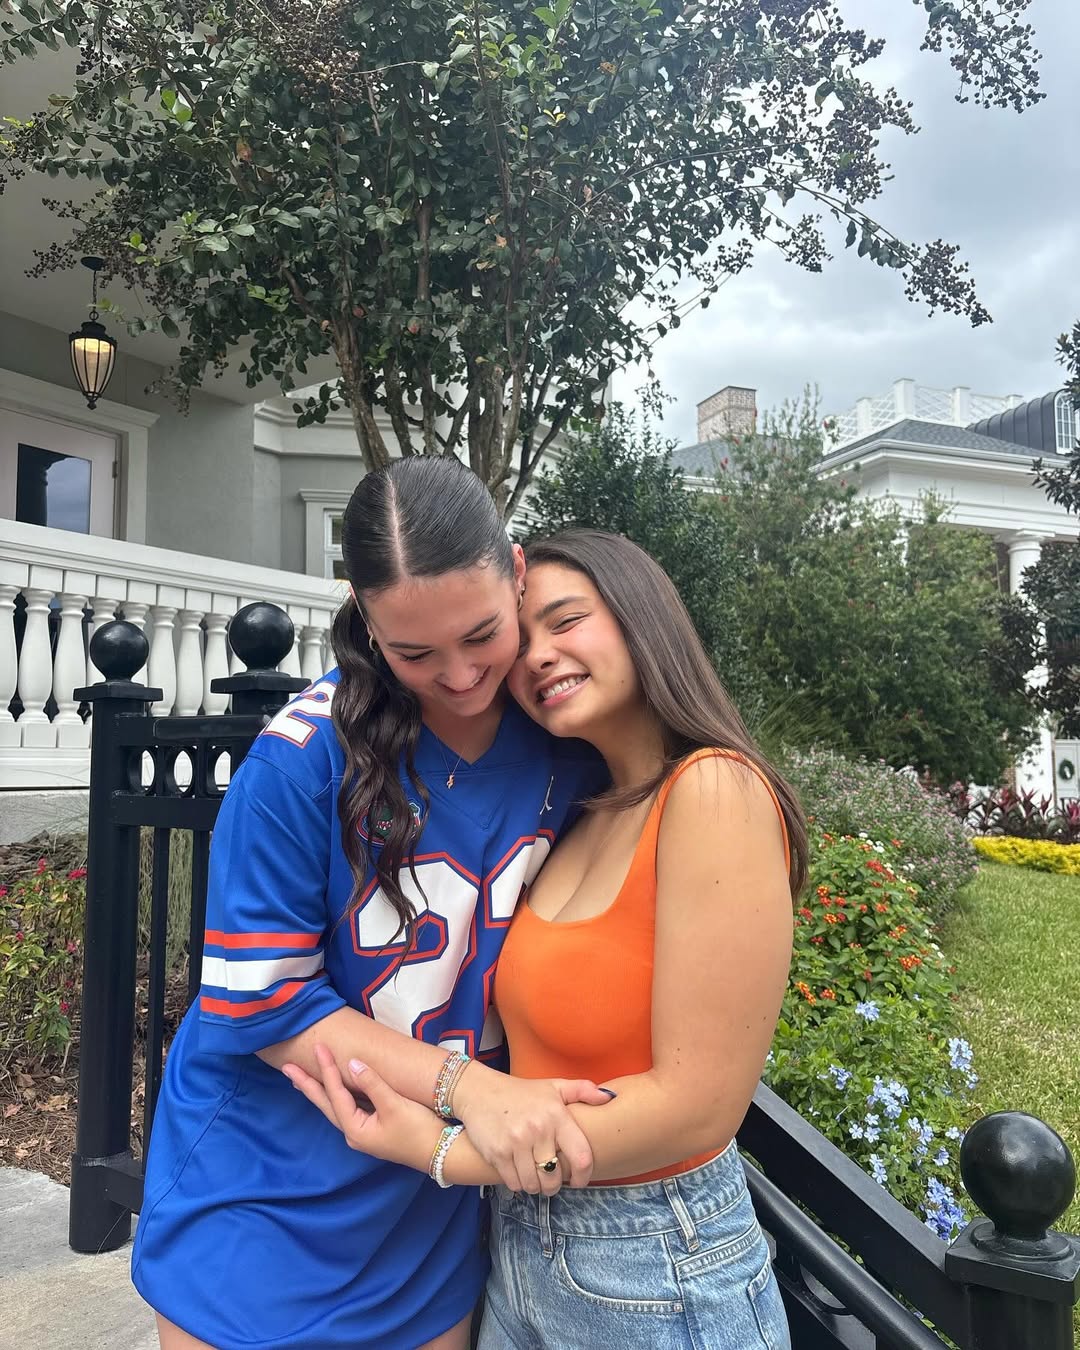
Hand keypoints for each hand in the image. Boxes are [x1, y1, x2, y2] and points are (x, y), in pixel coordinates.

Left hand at [282, 1045, 441, 1170]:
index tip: (318, 1047)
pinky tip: (335, 1089)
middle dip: (307, 1085)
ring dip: (319, 1091)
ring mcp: (364, 1133)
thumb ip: (372, 1084)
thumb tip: (352, 1063)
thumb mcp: (395, 1105)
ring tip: (302, 1078)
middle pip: (326, 1104)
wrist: (442, 1154)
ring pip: (335, 1107)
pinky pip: (348, 1108)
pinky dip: (336, 1096)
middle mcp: (355, 1133)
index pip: (336, 1094)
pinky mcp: (374, 1129)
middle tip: (288, 1068)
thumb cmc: (419, 1130)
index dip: (327, 1069)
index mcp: (356, 1129)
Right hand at [451, 1063, 614, 1192]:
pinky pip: (515, 1184)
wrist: (480, 1092)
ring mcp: (516, 1143)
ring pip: (534, 1185)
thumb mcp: (553, 1086)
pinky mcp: (498, 1154)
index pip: (581, 1156)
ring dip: (536, 1186)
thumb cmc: (521, 1092)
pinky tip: (519, 1172)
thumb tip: (608, 1098)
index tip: (579, 1181)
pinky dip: (518, 1184)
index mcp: (556, 1115)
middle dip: (554, 1186)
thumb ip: (582, 1090)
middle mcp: (538, 1130)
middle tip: (551, 1180)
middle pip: (555, 1178)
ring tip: (535, 1177)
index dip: (584, 1176)